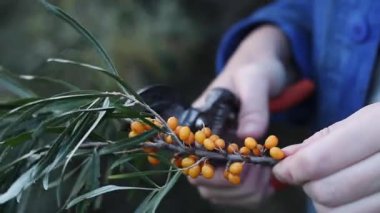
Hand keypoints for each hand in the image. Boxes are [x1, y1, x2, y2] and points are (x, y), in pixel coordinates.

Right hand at [190, 25, 290, 207]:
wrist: (259, 71)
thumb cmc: (253, 71)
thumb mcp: (254, 80)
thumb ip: (253, 105)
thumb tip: (250, 134)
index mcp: (197, 123)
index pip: (192, 162)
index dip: (218, 173)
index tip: (248, 164)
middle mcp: (200, 144)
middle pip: (205, 184)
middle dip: (237, 185)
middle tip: (263, 168)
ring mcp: (214, 156)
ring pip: (218, 193)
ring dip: (245, 191)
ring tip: (267, 171)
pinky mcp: (228, 163)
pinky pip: (232, 193)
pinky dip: (251, 194)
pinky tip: (266, 178)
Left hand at [273, 103, 379, 211]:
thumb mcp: (360, 122)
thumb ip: (320, 141)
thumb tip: (285, 157)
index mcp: (379, 129)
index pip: (320, 161)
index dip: (293, 168)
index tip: (283, 168)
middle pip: (326, 192)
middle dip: (308, 184)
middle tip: (310, 174)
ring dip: (325, 202)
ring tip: (334, 183)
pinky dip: (345, 209)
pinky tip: (352, 195)